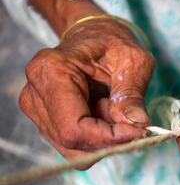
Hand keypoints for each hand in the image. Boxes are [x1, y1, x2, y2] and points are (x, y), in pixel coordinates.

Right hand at [19, 19, 153, 167]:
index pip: (75, 127)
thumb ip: (133, 94)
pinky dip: (98, 137)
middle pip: (74, 141)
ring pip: (76, 148)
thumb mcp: (133, 61)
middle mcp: (36, 94)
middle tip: (130, 117)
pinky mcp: (46, 121)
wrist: (94, 36)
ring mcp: (37, 110)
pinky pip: (76, 146)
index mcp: (51, 71)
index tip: (139, 131)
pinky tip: (104, 113)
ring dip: (104, 137)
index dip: (109, 137)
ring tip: (113, 107)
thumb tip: (138, 123)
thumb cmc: (113, 43)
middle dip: (108, 138)